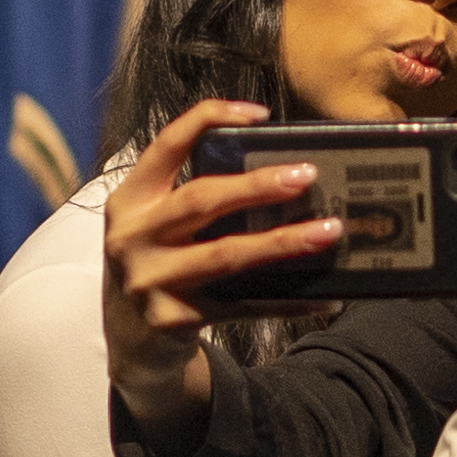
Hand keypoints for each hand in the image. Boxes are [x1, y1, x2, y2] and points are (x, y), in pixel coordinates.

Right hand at [102, 101, 337, 432]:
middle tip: (306, 176)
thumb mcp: (154, 227)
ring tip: (327, 231)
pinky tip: (322, 297)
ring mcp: (149, 280)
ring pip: (226, 254)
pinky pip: (241, 305)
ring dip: (283, 241)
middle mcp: (132, 236)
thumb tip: (277, 176)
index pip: (167, 145)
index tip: (259, 114)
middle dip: (257, 185)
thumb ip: (192, 200)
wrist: (128, 343)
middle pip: (201, 199)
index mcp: (130, 200)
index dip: (210, 120)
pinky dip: (286, 300)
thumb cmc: (155, 267)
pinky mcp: (172, 319)